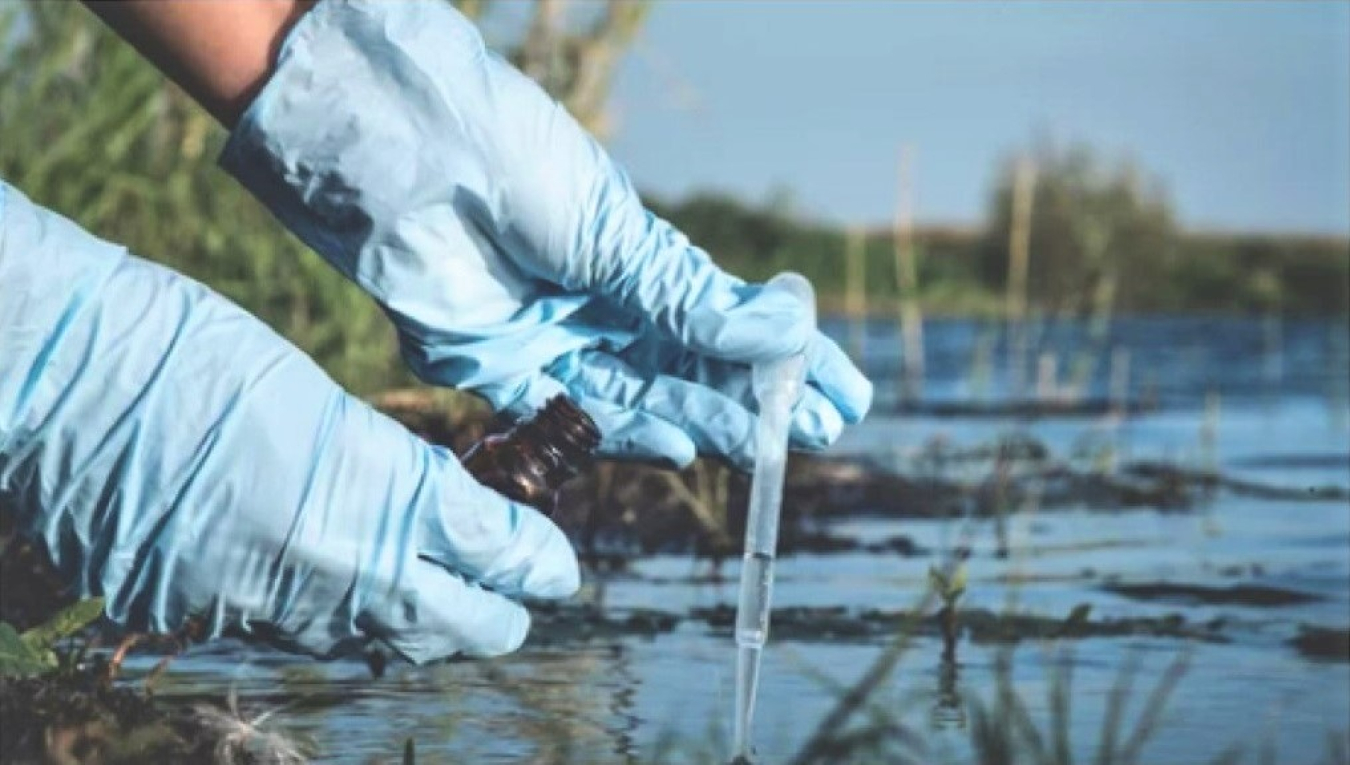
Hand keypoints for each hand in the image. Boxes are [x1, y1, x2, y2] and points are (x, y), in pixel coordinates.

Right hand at [0, 183, 577, 661]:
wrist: (63, 379)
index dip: (540, 562)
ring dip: (425, 621)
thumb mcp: (322, 402)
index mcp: (380, 496)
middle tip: (514, 582)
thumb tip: (447, 514)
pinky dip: (342, 619)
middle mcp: (336, 572)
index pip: (499, 554)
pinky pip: (305, 639)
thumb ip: (394, 472)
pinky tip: (345, 586)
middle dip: (501, 611)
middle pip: (461, 629)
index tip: (558, 565)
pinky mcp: (208, 619)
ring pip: (385, 645)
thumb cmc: (194, 353)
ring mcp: (269, 608)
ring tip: (440, 586)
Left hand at [220, 0, 871, 468]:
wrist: (404, 153)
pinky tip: (684, 447)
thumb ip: (689, 299)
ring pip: (646, 399)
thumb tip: (789, 330)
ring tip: (768, 445)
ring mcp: (553, 340)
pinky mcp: (499, 371)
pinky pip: (575, 416)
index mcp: (633, 258)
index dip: (787, 359)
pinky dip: (630, 434)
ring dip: (708, 423)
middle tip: (820, 432)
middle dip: (759, 401)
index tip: (844, 390)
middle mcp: (599, 304)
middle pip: (693, 370)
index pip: (727, 321)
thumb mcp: (615, 233)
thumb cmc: (513, 162)